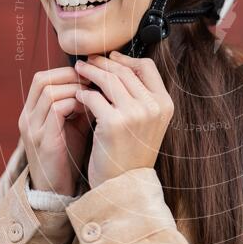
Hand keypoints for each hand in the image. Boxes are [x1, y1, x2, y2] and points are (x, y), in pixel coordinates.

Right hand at [18, 67, 93, 195]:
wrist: (58, 191)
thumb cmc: (68, 156)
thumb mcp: (73, 125)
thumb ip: (79, 104)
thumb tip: (100, 82)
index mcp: (31, 112)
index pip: (42, 78)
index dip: (66, 72)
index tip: (90, 77)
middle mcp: (27, 118)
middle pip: (43, 80)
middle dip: (71, 77)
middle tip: (94, 82)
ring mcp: (33, 129)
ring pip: (50, 92)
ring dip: (75, 89)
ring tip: (94, 96)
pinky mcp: (44, 141)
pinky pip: (57, 110)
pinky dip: (75, 104)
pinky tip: (90, 110)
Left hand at [73, 51, 174, 188]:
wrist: (125, 185)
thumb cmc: (131, 153)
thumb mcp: (146, 123)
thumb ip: (140, 97)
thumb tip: (118, 67)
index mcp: (164, 104)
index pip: (146, 67)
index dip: (126, 59)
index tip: (110, 58)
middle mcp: (153, 107)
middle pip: (125, 70)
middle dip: (103, 62)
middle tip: (88, 60)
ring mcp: (135, 114)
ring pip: (109, 80)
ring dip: (91, 72)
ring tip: (79, 70)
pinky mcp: (114, 123)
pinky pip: (94, 98)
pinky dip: (83, 94)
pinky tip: (78, 95)